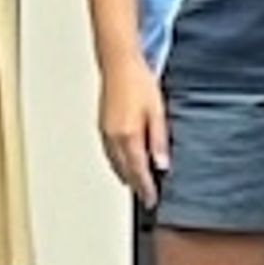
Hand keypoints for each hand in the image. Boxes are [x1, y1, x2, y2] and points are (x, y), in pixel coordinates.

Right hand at [97, 53, 168, 207]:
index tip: (152, 200)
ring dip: (125, 175)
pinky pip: (109, 153)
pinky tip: (124, 162)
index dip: (145, 188)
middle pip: (124, 171)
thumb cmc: (139, 83)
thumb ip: (159, 140)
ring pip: (114, 163)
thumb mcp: (157, 112)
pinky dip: (117, 162)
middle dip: (135, 185)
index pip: (138, 171)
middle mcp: (113, 137)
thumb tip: (161, 164)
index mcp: (128, 136)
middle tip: (146, 196)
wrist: (119, 64)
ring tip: (137, 184)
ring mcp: (105, 132)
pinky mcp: (102, 126)